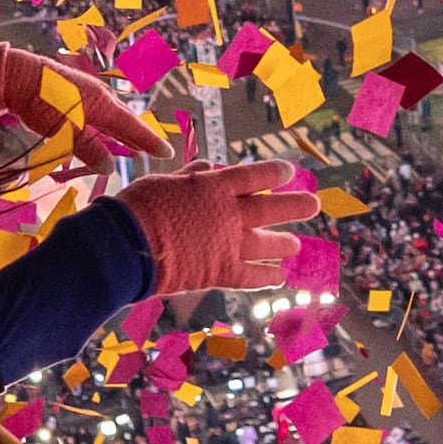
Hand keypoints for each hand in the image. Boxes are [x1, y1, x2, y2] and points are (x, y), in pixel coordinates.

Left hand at [0, 39, 170, 161]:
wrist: (17, 74)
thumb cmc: (42, 103)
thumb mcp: (66, 131)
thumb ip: (88, 149)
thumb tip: (110, 168)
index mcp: (102, 105)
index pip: (133, 127)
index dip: (149, 142)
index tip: (167, 153)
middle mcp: (100, 96)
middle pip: (125, 120)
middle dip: (140, 136)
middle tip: (154, 150)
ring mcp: (87, 91)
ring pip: (112, 114)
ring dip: (123, 130)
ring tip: (132, 143)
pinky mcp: (73, 90)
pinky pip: (99, 110)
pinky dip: (107, 122)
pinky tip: (102, 127)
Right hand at [115, 162, 323, 299]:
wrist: (128, 245)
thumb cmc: (138, 207)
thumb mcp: (163, 181)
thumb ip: (189, 176)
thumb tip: (207, 166)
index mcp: (215, 186)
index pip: (254, 177)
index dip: (274, 174)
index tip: (289, 172)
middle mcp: (229, 213)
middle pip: (272, 208)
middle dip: (296, 206)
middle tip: (314, 205)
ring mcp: (229, 244)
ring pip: (268, 243)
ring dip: (285, 243)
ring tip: (297, 245)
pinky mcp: (222, 272)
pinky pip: (252, 276)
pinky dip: (267, 277)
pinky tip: (279, 277)